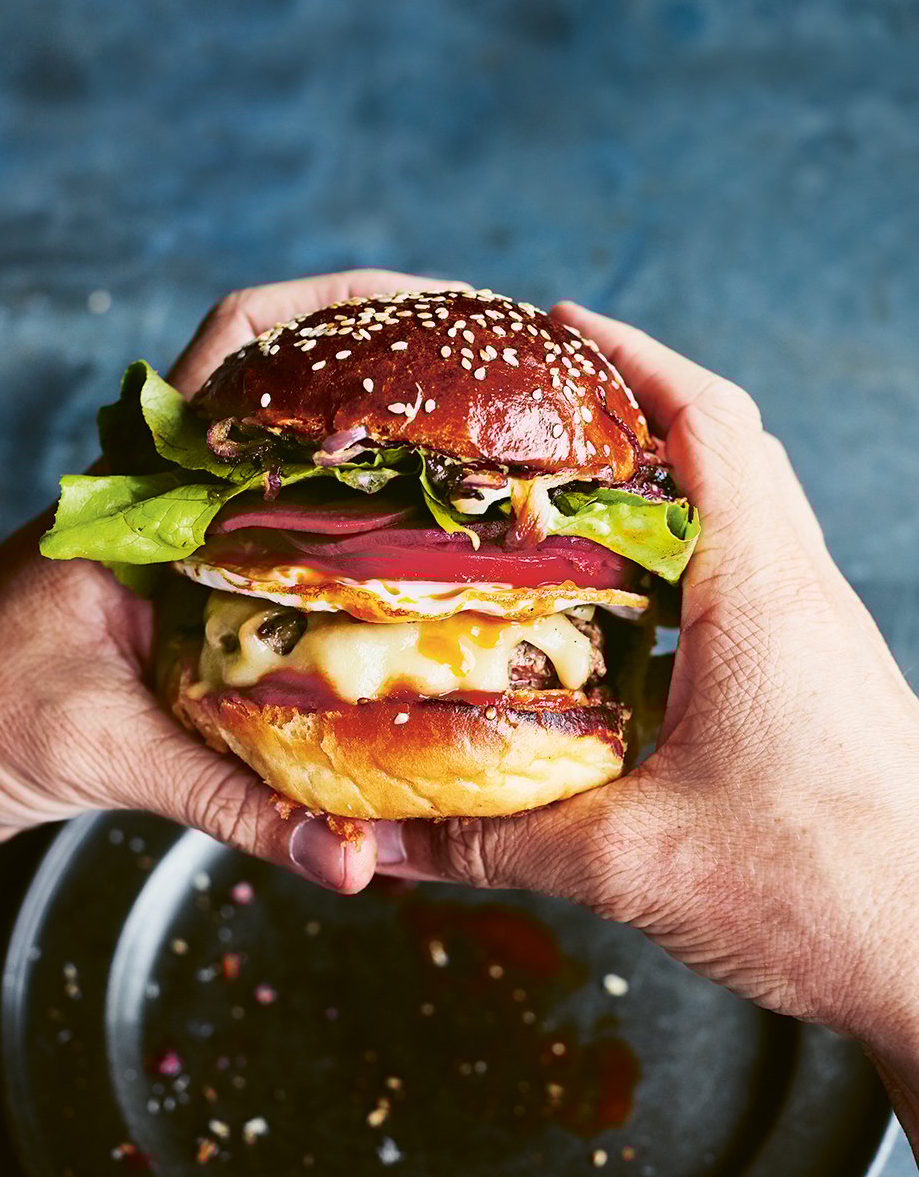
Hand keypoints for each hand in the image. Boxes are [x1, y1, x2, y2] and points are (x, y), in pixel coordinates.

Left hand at [0, 270, 467, 892]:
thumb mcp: (109, 755)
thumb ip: (235, 803)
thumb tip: (351, 858)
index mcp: (147, 490)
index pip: (244, 348)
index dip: (340, 307)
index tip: (439, 310)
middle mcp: (174, 495)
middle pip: (296, 387)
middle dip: (396, 368)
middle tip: (498, 390)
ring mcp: (185, 537)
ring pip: (300, 459)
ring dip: (383, 441)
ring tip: (484, 455)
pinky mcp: (191, 589)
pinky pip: (290, 537)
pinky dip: (356, 530)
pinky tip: (417, 563)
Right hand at [375, 304, 918, 1085]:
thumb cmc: (827, 893)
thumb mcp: (635, 863)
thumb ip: (500, 842)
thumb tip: (390, 837)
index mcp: (759, 594)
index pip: (708, 425)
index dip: (633, 358)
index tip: (558, 323)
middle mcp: (796, 592)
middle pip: (729, 446)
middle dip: (638, 402)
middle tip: (545, 401)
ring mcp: (814, 632)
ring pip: (743, 507)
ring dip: (665, 477)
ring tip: (568, 483)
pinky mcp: (813, 675)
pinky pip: (747, 573)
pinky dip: (683, 552)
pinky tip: (623, 602)